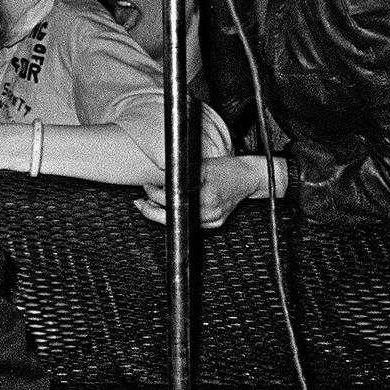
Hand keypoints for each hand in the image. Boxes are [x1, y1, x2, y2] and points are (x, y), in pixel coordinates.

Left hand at [135, 153, 275, 228]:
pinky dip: (178, 216)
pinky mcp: (216, 224)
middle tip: (140, 201)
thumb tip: (156, 180)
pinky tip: (169, 208)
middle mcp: (210, 212)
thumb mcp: (200, 166)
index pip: (172, 201)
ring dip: (162, 214)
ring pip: (180, 222)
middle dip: (151, 210)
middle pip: (172, 218)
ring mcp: (214, 220)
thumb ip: (179, 175)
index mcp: (206, 196)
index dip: (154, 196)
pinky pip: (191, 223)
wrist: (249, 177)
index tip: (146, 189)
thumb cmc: (225, 168)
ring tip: (150, 203)